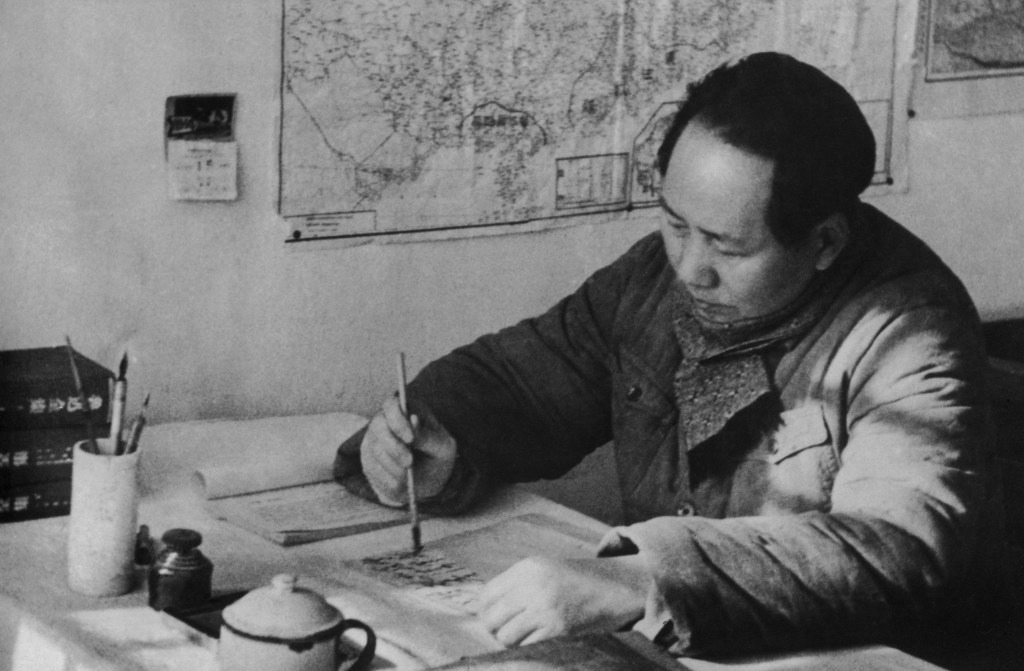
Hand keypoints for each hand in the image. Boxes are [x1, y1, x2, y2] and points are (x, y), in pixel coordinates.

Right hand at [360, 395, 456, 505]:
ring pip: (374, 449)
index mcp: (407, 410)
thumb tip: (413, 420)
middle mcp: (386, 421)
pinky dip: (387, 479)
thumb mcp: (443, 448)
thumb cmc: (437, 457)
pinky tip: (399, 484)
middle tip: (409, 462)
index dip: (397, 420)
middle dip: (394, 447)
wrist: (427, 482)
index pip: (392, 404)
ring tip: (407, 476)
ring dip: (393, 466)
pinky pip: (372, 469)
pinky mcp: (368, 460)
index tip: (410, 439)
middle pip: (378, 426)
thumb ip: (428, 435)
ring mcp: (374, 440)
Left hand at [476, 555, 648, 646]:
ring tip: (521, 638)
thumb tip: (485, 608)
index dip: (485, 611)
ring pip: (506, 636)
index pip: (486, 595)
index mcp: (527, 567)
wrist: (615, 588)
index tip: (492, 618)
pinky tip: (535, 642)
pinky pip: (526, 646)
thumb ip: (517, 583)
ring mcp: (545, 607)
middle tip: (504, 632)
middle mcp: (533, 585)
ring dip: (510, 641)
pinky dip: (526, 648)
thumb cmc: (577, 580)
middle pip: (491, 618)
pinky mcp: (558, 628)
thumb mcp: (545, 569)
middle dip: (494, 629)